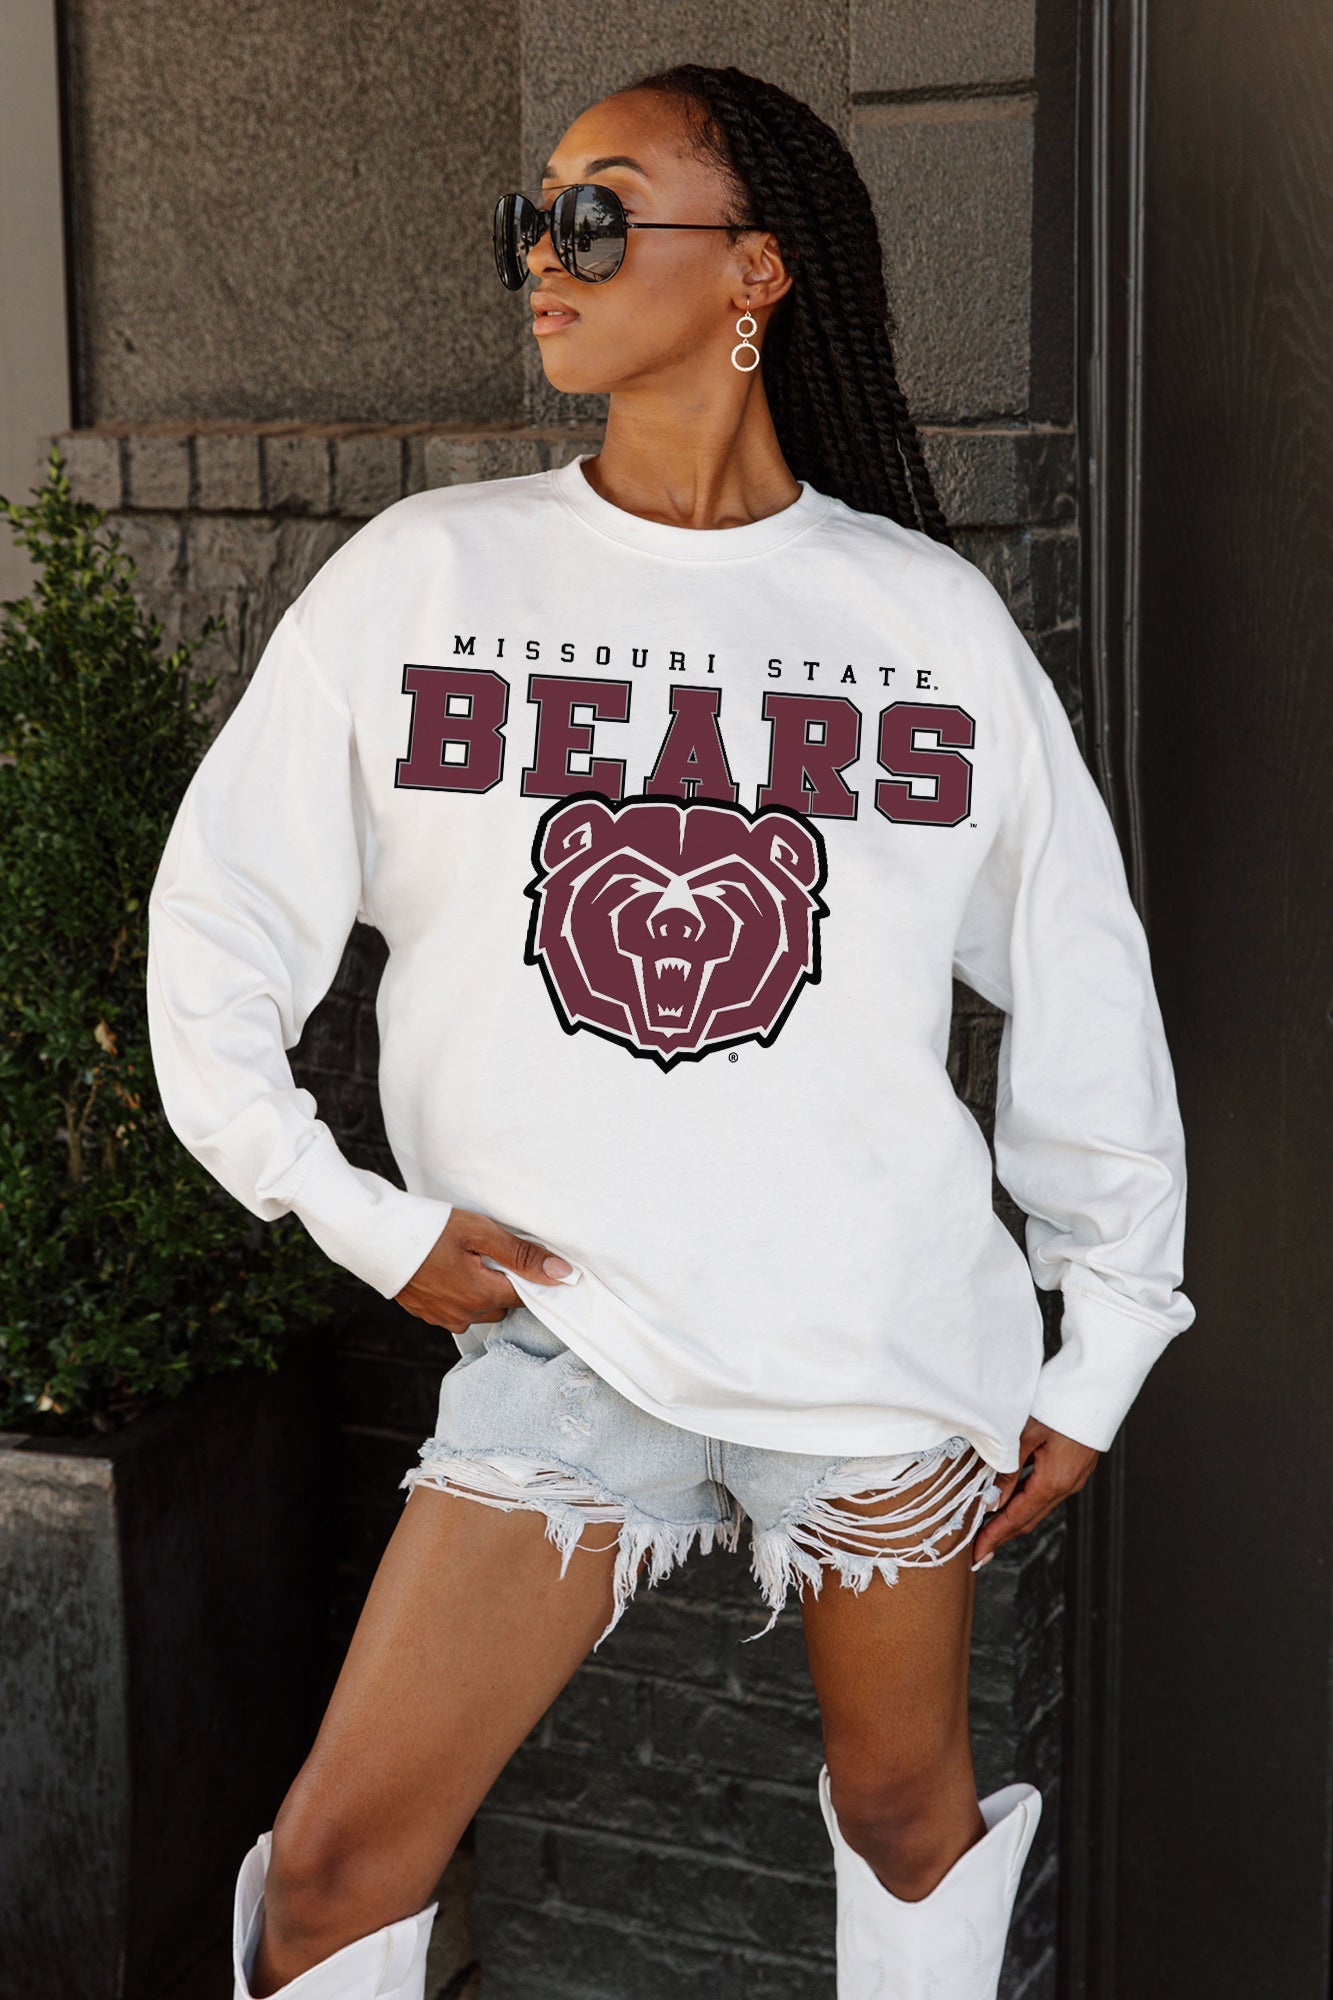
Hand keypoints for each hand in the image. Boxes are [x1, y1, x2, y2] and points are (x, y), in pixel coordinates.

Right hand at [394, 1207, 574, 1336]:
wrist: (377, 1235)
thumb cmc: (429, 1230)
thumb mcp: (481, 1233)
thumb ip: (523, 1256)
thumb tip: (561, 1274)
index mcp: (482, 1297)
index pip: (527, 1298)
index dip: (530, 1277)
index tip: (525, 1258)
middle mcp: (464, 1316)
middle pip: (503, 1304)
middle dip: (503, 1282)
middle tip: (488, 1251)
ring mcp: (442, 1318)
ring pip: (479, 1309)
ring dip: (480, 1289)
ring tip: (465, 1258)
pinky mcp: (425, 1313)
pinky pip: (455, 1310)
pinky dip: (459, 1293)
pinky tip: (448, 1269)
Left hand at [970, 1416, 1098, 1566]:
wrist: (1096, 1388)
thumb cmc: (1060, 1404)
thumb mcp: (1026, 1434)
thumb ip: (1008, 1468)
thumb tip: (992, 1499)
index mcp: (1053, 1481)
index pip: (1017, 1518)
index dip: (995, 1537)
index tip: (977, 1554)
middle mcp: (1066, 1485)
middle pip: (1028, 1519)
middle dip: (1002, 1535)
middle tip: (979, 1547)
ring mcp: (1073, 1479)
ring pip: (1038, 1507)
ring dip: (1014, 1518)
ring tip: (989, 1526)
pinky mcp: (1075, 1469)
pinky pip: (1046, 1493)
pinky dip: (1026, 1501)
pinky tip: (1011, 1496)